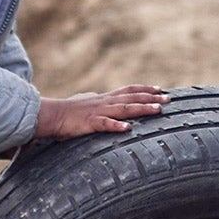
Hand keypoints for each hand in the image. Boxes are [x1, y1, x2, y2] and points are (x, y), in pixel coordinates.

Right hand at [35, 86, 167, 138]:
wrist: (49, 115)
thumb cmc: (66, 111)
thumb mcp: (84, 103)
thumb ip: (95, 101)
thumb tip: (97, 96)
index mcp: (104, 98)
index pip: (128, 90)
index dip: (145, 89)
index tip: (160, 89)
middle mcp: (104, 102)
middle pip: (132, 98)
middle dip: (152, 98)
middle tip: (169, 99)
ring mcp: (98, 112)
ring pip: (124, 109)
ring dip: (142, 109)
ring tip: (158, 110)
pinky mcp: (89, 123)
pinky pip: (105, 124)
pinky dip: (117, 126)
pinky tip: (128, 129)